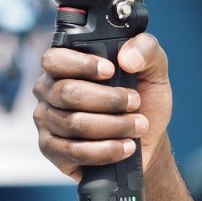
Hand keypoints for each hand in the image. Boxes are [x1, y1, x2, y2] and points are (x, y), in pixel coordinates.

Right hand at [33, 32, 172, 181]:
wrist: (148, 140)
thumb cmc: (144, 100)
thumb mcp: (154, 69)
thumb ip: (146, 49)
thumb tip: (127, 57)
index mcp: (66, 65)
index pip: (55, 59)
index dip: (81, 64)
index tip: (110, 70)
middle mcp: (50, 91)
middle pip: (67, 93)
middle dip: (108, 100)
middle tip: (135, 102)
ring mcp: (47, 122)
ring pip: (74, 124)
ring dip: (114, 126)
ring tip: (138, 126)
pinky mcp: (53, 151)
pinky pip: (75, 151)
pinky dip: (106, 150)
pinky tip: (125, 147)